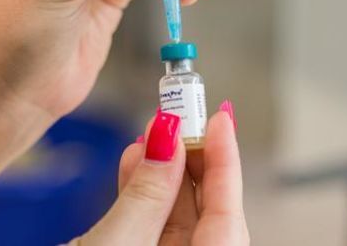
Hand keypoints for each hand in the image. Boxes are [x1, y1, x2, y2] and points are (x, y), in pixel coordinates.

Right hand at [73, 101, 249, 244]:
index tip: (221, 118)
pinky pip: (149, 223)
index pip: (228, 213)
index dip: (226, 160)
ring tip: (153, 131)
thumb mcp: (118, 243)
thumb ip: (146, 194)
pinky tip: (134, 159)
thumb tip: (167, 140)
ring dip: (162, 169)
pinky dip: (142, 191)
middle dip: (191, 158)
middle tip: (181, 115)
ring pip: (174, 213)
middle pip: (205, 208)